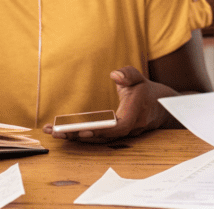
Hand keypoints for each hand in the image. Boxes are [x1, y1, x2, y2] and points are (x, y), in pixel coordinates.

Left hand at [41, 66, 175, 142]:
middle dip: (79, 135)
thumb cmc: (145, 90)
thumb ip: (128, 74)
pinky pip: (98, 140)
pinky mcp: (115, 136)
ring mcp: (122, 135)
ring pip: (99, 140)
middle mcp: (129, 128)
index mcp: (135, 112)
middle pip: (104, 137)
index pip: (120, 126)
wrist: (160, 108)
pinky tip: (64, 134)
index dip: (102, 130)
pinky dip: (81, 137)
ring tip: (53, 132)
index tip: (84, 129)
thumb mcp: (139, 77)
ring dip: (76, 138)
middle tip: (56, 132)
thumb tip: (114, 75)